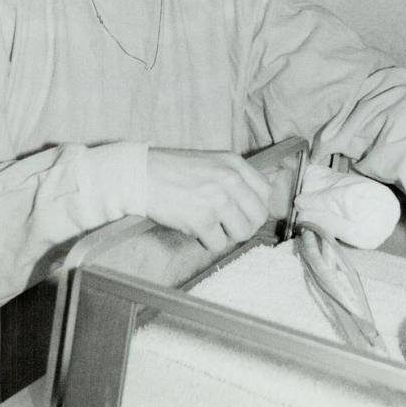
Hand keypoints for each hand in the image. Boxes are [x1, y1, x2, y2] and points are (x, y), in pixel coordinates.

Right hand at [146, 148, 271, 252]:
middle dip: (243, 225)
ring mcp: (217, 199)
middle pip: (259, 216)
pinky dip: (206, 241)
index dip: (255, 208)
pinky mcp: (201, 219)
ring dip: (225, 234)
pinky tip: (193, 227)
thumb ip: (234, 178)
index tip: (242, 213)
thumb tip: (255, 203)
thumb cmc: (171, 170)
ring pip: (242, 233)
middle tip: (225, 224)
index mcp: (234, 164)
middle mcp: (230, 179)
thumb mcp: (211, 162)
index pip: (266, 193)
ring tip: (208, 224)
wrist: (139, 175)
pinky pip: (218, 244)